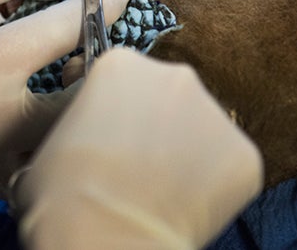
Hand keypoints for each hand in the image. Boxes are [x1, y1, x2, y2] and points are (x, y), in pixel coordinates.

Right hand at [0, 0, 132, 196]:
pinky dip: (55, 133)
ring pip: (69, 138)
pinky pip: (40, 161)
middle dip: (104, 60)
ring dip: (84, 100)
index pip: (63, 31)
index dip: (101, 0)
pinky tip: (49, 102)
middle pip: (85, 99)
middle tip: (101, 34)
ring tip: (79, 66)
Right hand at [13, 48, 263, 249]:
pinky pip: (229, 164)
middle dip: (157, 125)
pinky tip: (187, 205)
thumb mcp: (52, 137)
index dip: (116, 110)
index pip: (124, 77)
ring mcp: (214, 113)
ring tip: (162, 189)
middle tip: (137, 165)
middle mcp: (173, 76)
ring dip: (187, 152)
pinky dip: (214, 184)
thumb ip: (80, 122)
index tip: (109, 137)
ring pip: (201, 129)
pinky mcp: (244, 154)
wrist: (104, 237)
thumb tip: (86, 138)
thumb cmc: (64, 194)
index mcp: (121, 63)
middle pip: (167, 97)